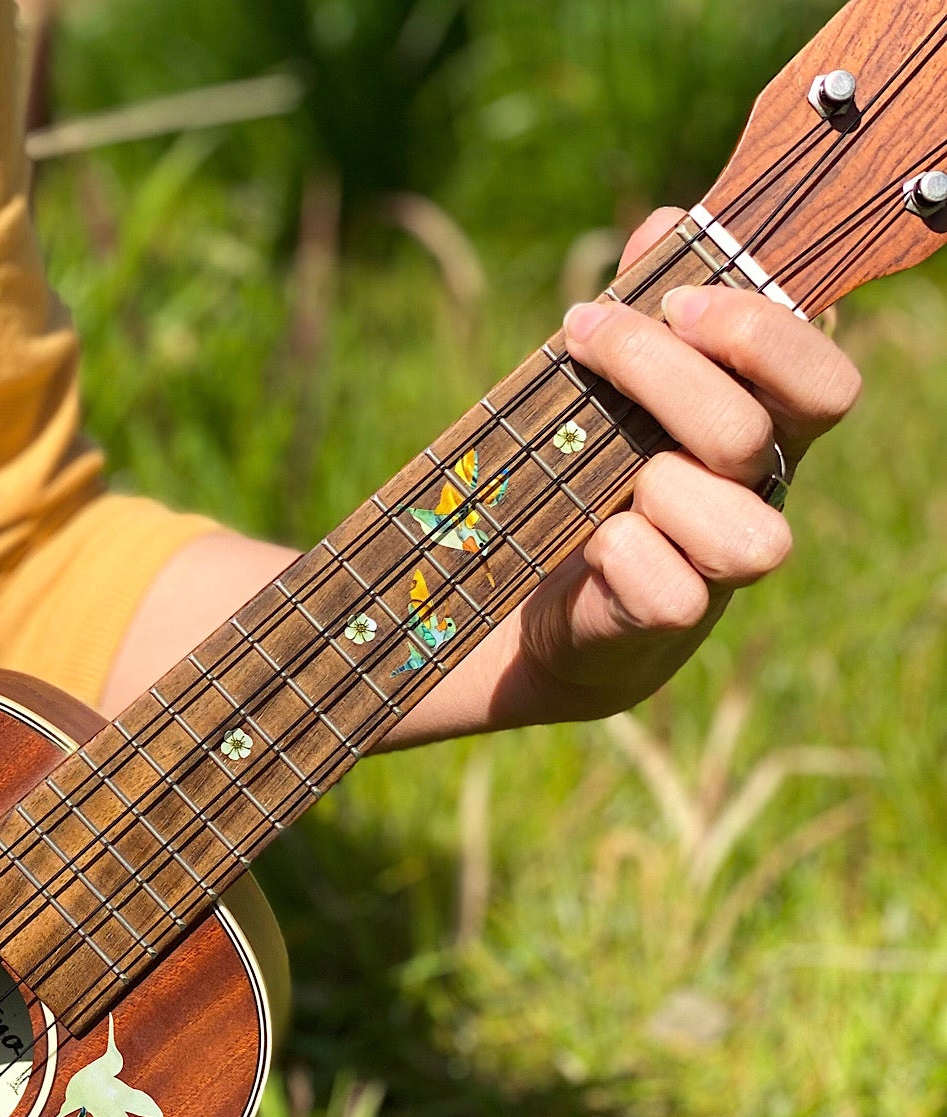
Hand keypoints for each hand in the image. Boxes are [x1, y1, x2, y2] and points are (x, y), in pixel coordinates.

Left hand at [433, 205, 860, 736]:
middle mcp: (758, 496)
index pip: (825, 380)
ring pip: (744, 531)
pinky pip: (673, 592)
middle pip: (752, 432)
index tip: (676, 299)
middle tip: (586, 333)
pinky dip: (623, 554)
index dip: (762, 334)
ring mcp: (719, 567)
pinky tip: (590, 539)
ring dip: (656, 481)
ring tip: (603, 470)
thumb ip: (642, 304)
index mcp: (765, 427)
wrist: (562, 598)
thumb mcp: (613, 383)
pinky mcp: (670, 621)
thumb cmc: (596, 472)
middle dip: (660, 370)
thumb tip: (666, 224)